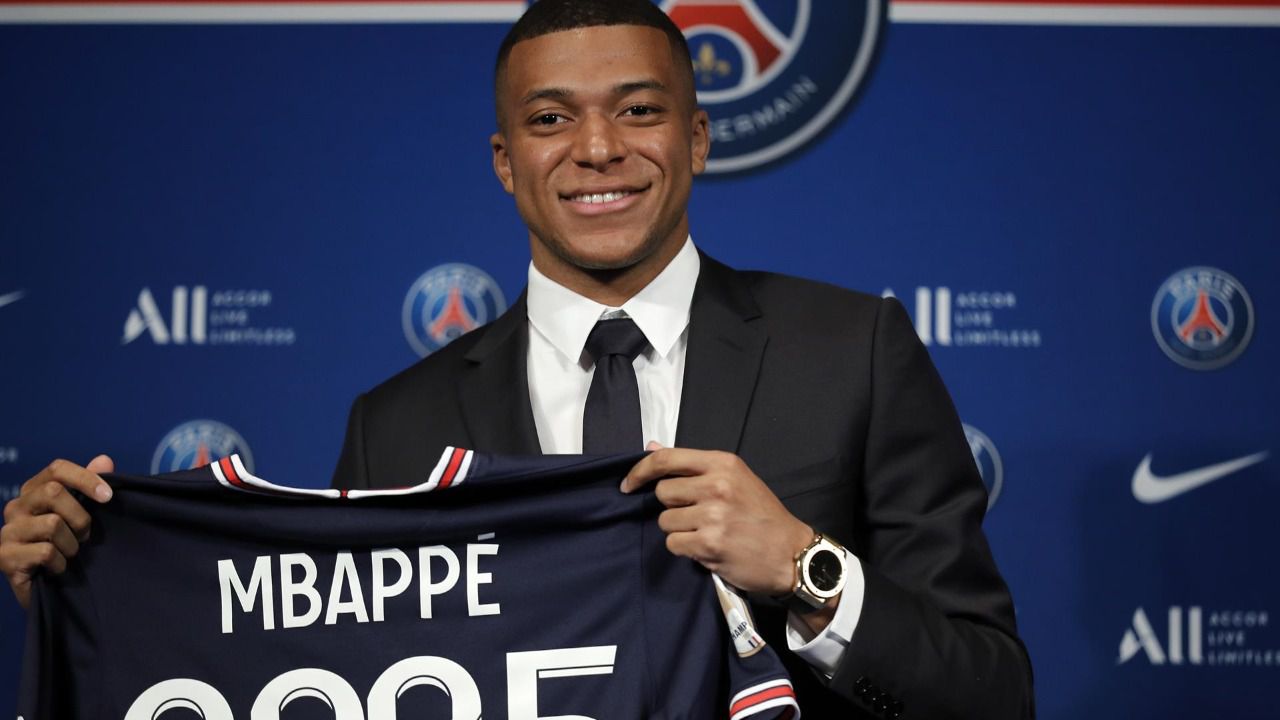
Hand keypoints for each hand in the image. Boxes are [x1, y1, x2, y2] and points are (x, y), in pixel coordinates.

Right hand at [0, 456, 113, 607]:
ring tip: (69, 554)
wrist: (52, 590)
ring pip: (52, 523)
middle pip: (54, 492)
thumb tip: (104, 459)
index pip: (57, 469)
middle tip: (85, 537)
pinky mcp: (4, 557)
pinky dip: (61, 563)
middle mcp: (15, 507)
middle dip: (81, 517)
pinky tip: (58, 569)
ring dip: (72, 544)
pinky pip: (45, 552)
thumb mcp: (83, 515)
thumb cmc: (68, 546)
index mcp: (33, 491)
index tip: (108, 497)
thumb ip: (92, 486)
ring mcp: (7, 531)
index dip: (85, 478)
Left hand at [621, 444, 813, 595]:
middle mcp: (717, 485)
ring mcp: (713, 515)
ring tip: (706, 533)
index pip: (666, 459)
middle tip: (696, 515)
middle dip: (673, 507)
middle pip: (663, 493)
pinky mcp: (709, 544)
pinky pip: (673, 544)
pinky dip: (685, 549)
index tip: (628, 484)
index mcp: (723, 463)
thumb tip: (651, 447)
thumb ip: (693, 466)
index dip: (640, 471)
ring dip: (679, 531)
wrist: (791, 554)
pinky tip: (707, 548)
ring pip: (665, 521)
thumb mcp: (734, 479)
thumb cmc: (761, 516)